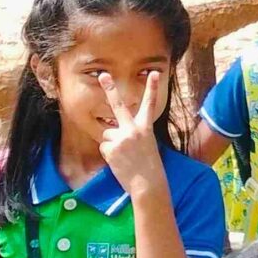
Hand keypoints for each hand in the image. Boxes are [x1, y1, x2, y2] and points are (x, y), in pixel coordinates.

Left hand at [99, 70, 167, 197]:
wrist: (148, 184)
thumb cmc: (149, 167)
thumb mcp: (147, 145)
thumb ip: (133, 134)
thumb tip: (112, 132)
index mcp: (146, 128)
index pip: (149, 105)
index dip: (152, 88)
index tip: (154, 73)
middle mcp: (133, 129)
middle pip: (119, 106)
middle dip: (110, 89)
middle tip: (103, 75)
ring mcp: (121, 138)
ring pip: (108, 135)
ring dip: (112, 145)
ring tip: (124, 157)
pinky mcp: (111, 148)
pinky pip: (104, 147)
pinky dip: (109, 155)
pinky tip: (119, 162)